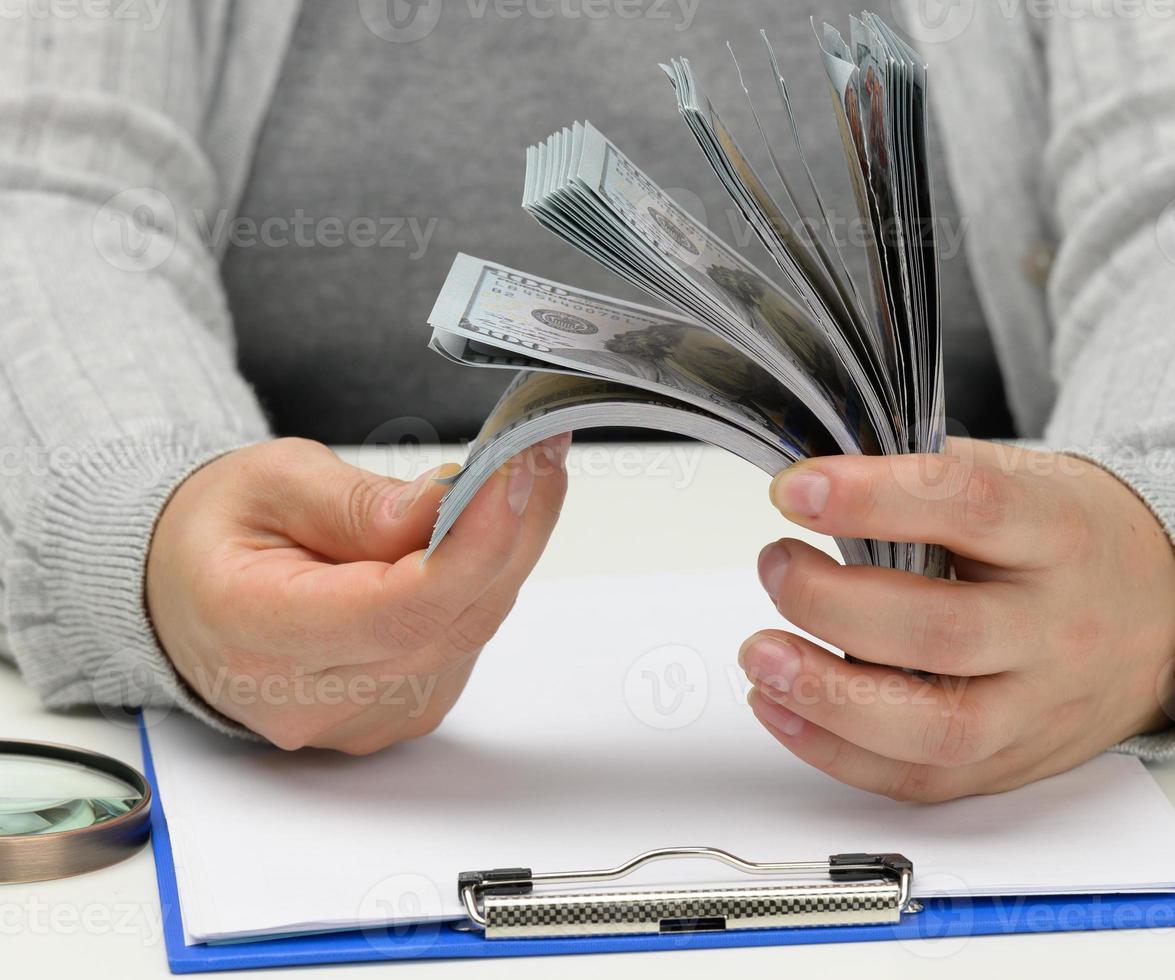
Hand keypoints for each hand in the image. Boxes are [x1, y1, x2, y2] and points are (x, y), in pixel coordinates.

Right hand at [146, 436, 567, 752]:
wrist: (190, 597)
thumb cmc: (219, 535)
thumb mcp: (270, 482)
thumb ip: (359, 503)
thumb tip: (449, 502)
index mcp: (256, 636)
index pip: (396, 611)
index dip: (473, 544)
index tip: (516, 472)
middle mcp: (312, 699)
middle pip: (450, 622)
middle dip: (510, 531)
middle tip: (539, 453)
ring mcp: (363, 716)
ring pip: (470, 632)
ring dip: (506, 552)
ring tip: (516, 478)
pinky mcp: (399, 711)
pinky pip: (465, 643)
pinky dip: (485, 582)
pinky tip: (485, 532)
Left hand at [740, 438, 1174, 800]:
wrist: (1160, 609)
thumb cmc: (1067, 538)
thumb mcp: (1017, 480)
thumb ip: (919, 475)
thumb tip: (809, 480)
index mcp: (1054, 532)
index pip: (965, 504)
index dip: (870, 496)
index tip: (797, 490)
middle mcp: (1053, 626)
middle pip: (940, 631)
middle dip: (830, 603)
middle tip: (775, 566)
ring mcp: (1036, 705)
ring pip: (932, 725)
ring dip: (825, 696)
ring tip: (761, 655)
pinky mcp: (1009, 761)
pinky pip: (920, 778)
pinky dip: (835, 751)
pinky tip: (782, 708)